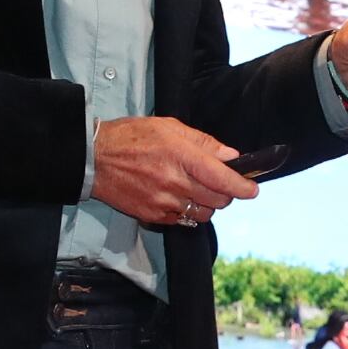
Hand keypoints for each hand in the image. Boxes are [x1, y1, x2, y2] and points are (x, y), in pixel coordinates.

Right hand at [91, 116, 258, 229]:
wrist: (94, 158)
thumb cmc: (131, 137)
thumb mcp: (169, 128)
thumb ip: (204, 143)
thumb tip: (231, 157)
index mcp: (182, 157)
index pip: (223, 179)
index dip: (243, 187)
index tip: (252, 190)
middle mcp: (175, 182)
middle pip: (218, 200)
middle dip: (225, 193)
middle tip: (218, 182)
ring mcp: (164, 202)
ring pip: (203, 214)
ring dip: (207, 205)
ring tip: (195, 189)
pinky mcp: (153, 216)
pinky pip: (183, 220)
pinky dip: (187, 212)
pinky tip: (177, 196)